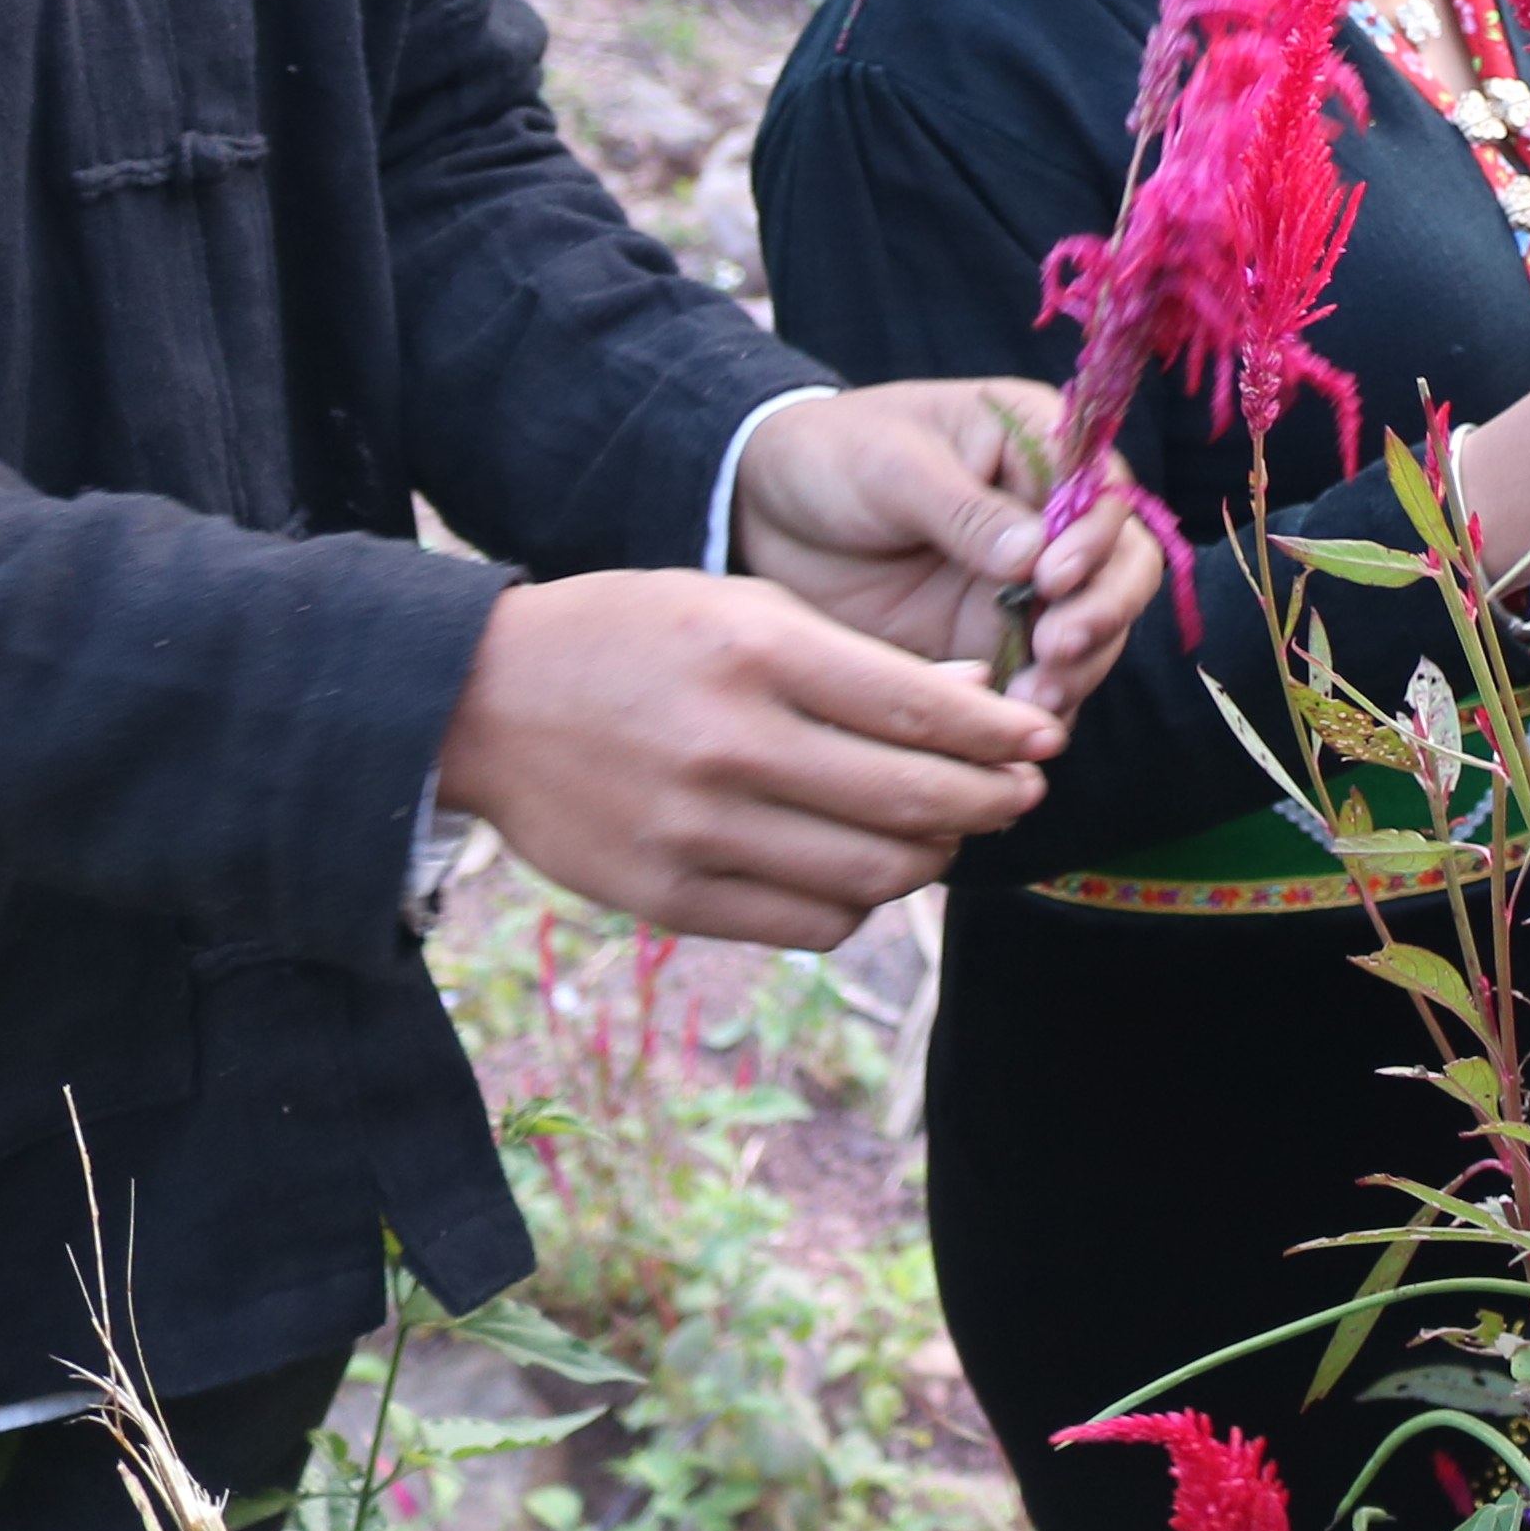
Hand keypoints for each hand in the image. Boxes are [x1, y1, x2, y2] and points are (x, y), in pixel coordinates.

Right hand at [439, 573, 1057, 949]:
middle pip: (909, 801)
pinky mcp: (667, 899)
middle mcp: (730, 744)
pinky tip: (867, 870)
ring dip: (934, 858)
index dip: (1001, 736)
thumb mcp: (743, 607)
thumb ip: (857, 661)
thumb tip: (979, 707)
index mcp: (755, 652)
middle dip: (991, 802)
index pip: (918, 709)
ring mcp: (695, 831)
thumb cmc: (634, 637)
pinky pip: (808, 923)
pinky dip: (861, 903)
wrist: (485, 702)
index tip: (1045, 740)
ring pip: (870, 874)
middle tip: (1024, 795)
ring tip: (949, 833)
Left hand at [734, 380, 1153, 714]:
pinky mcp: (999, 641)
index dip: (1095, 536)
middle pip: (1124, 563)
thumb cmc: (833, 458)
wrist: (767, 516)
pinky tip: (1012, 727)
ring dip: (1082, 666)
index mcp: (1037, 443)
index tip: (1054, 577)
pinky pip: (1046, 678)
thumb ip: (962, 509)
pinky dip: (1042, 706)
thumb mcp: (890, 466)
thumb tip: (1033, 556)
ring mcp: (1032, 583)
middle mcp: (1052, 515)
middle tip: (1057, 647)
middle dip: (1103, 609)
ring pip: (1097, 628)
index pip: (1104, 488)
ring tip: (1033, 701)